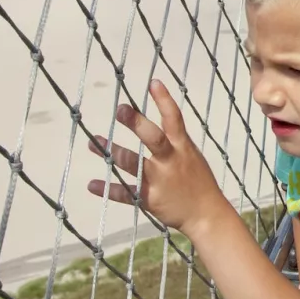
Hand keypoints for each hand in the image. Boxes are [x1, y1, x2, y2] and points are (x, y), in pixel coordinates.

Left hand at [86, 81, 228, 232]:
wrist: (206, 216)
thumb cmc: (198, 182)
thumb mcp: (192, 156)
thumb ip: (175, 141)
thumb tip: (161, 118)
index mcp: (183, 148)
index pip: (175, 120)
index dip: (164, 100)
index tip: (153, 82)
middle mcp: (171, 161)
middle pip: (154, 139)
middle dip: (137, 123)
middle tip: (120, 110)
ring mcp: (159, 181)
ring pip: (133, 163)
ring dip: (112, 151)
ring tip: (93, 143)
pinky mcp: (150, 199)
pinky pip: (127, 193)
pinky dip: (109, 189)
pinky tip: (93, 184)